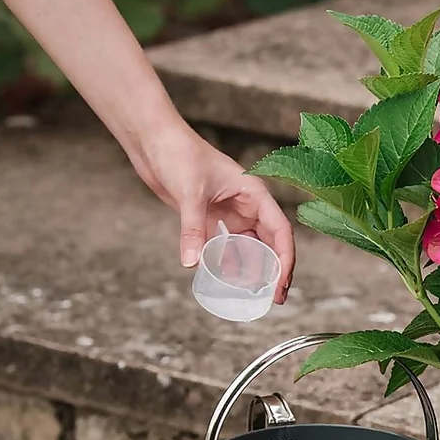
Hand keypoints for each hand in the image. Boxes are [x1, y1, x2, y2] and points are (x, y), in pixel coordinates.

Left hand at [140, 122, 295, 300]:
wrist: (154, 141)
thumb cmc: (178, 153)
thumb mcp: (189, 193)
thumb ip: (192, 229)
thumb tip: (192, 263)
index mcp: (254, 194)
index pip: (280, 230)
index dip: (285, 259)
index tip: (281, 283)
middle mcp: (247, 205)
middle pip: (271, 242)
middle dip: (276, 270)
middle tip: (275, 298)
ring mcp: (230, 211)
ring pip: (251, 245)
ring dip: (255, 269)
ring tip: (255, 294)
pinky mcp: (211, 217)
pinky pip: (227, 245)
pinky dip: (230, 262)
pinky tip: (229, 279)